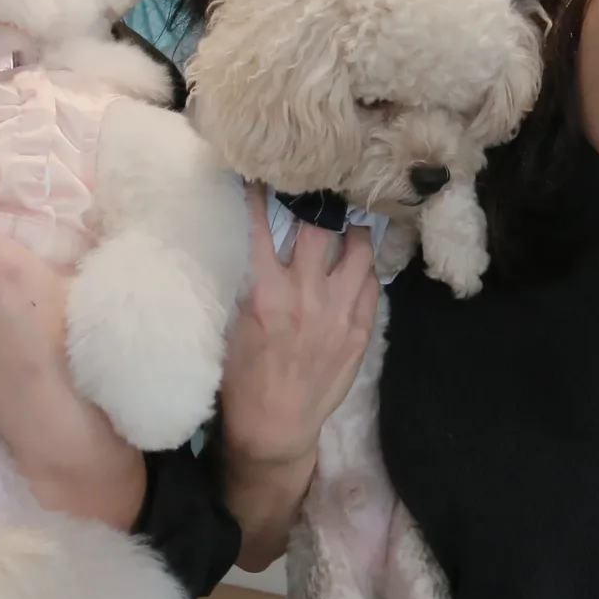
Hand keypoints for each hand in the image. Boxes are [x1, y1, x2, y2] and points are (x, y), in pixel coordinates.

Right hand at [219, 183, 378, 470]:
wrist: (273, 427)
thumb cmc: (241, 376)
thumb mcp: (227, 323)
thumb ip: (242, 279)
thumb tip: (244, 236)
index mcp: (264, 292)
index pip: (263, 224)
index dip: (264, 192)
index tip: (267, 171)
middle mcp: (305, 295)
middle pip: (321, 227)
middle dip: (320, 201)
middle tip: (321, 184)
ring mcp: (338, 312)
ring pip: (359, 251)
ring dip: (354, 229)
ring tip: (350, 218)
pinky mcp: (360, 331)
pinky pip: (371, 284)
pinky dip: (365, 267)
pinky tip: (359, 260)